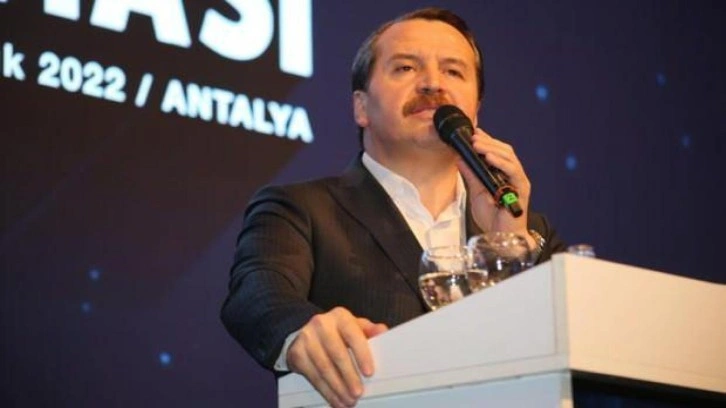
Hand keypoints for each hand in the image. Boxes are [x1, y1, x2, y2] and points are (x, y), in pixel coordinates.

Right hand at [286, 307, 387, 407]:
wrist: (306, 334)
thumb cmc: (337, 333)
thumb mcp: (354, 327)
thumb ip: (370, 330)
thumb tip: (382, 331)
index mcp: (340, 316)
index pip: (352, 335)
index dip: (361, 354)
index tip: (369, 372)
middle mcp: (321, 324)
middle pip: (337, 353)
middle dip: (349, 376)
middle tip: (358, 392)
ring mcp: (307, 338)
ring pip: (324, 367)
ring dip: (338, 387)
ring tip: (348, 400)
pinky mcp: (297, 353)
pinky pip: (312, 376)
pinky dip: (325, 391)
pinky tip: (335, 399)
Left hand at [456, 128, 533, 244]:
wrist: (501, 238)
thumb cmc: (492, 218)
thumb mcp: (476, 193)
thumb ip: (470, 175)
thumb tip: (459, 158)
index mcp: (503, 174)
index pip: (497, 152)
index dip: (487, 141)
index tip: (473, 132)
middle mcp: (512, 175)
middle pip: (504, 151)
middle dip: (488, 142)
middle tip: (473, 137)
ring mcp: (518, 181)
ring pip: (509, 157)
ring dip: (492, 148)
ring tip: (478, 144)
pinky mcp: (522, 190)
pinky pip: (513, 172)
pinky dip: (501, 163)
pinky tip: (490, 158)